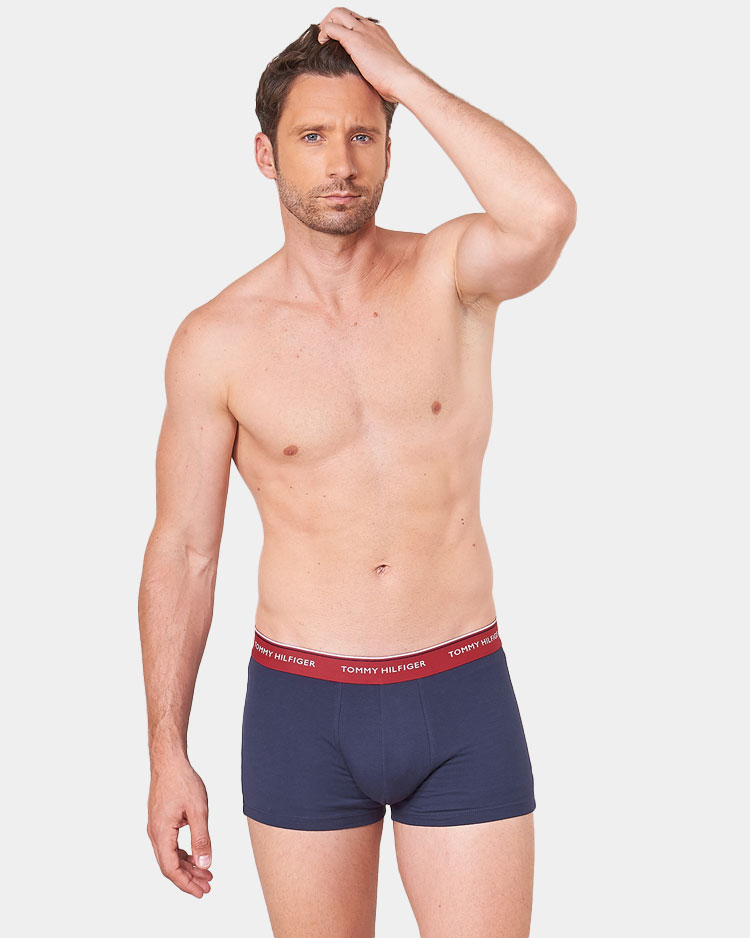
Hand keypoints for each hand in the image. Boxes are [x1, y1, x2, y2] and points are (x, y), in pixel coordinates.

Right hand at [147, 761, 213, 898]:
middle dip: (189, 878)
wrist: (169, 761)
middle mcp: (155, 833)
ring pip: (170, 856)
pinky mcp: (160, 821)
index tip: (201, 892)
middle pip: (169, 865)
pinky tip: (196, 856)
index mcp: (161, 833)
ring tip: (205, 873)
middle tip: (207, 886)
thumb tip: (205, 864)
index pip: (171, 868)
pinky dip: (183, 853)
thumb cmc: (182, 781)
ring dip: (187, 866)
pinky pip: (170, 845)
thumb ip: (202, 839)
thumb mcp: (198, 811)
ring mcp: (156, 827)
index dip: (186, 883)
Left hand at [317, 8, 416, 102]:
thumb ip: (373, 65)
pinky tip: (323, 45)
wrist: (401, 80)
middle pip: (345, 13)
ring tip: (323, 41)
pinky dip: (324, 34)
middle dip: (331, 22)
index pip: (356, 21)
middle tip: (326, 39)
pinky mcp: (354, 39)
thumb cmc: (395, 80)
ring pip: (337, 14)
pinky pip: (332, 27)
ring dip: (326, 25)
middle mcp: (369, 28)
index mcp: (377, 33)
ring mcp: (362, 31)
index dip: (343, 28)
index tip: (337, 41)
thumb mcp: (383, 68)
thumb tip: (368, 78)